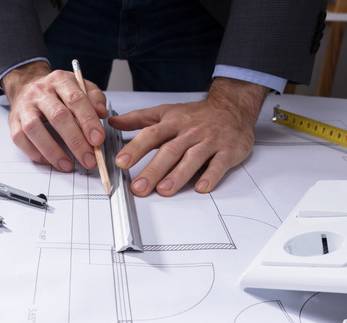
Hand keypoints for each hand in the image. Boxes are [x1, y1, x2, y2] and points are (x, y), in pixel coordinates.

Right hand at [2, 61, 108, 171]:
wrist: (27, 85)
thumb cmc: (57, 92)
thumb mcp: (79, 86)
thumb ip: (94, 98)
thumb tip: (102, 114)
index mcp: (60, 81)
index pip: (76, 100)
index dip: (88, 121)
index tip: (98, 139)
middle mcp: (40, 92)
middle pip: (58, 116)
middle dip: (75, 141)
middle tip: (88, 159)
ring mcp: (24, 107)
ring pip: (35, 129)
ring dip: (53, 151)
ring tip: (67, 165)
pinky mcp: (13, 122)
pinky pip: (20, 139)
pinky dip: (35, 153)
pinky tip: (49, 161)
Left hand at [109, 77, 268, 195]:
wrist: (233, 108)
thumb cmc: (197, 115)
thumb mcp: (167, 112)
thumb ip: (139, 119)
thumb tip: (113, 122)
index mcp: (173, 123)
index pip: (151, 134)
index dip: (136, 148)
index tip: (121, 162)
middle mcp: (190, 132)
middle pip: (170, 151)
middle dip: (153, 170)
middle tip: (139, 187)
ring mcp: (209, 142)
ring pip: (192, 159)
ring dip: (178, 175)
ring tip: (164, 190)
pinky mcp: (227, 151)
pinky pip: (219, 165)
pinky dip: (211, 176)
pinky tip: (202, 188)